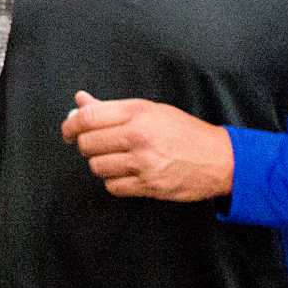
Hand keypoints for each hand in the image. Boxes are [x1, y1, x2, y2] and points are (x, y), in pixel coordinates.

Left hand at [59, 90, 233, 200]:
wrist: (220, 159)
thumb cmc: (184, 132)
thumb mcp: (150, 110)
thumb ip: (111, 108)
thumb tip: (80, 101)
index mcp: (138, 113)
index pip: (88, 118)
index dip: (70, 125)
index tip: (68, 131)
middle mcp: (139, 136)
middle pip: (88, 144)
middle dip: (87, 145)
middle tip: (98, 145)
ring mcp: (143, 162)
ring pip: (97, 166)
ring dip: (101, 164)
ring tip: (117, 158)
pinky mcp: (148, 185)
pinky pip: (112, 186)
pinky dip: (114, 181)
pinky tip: (127, 173)